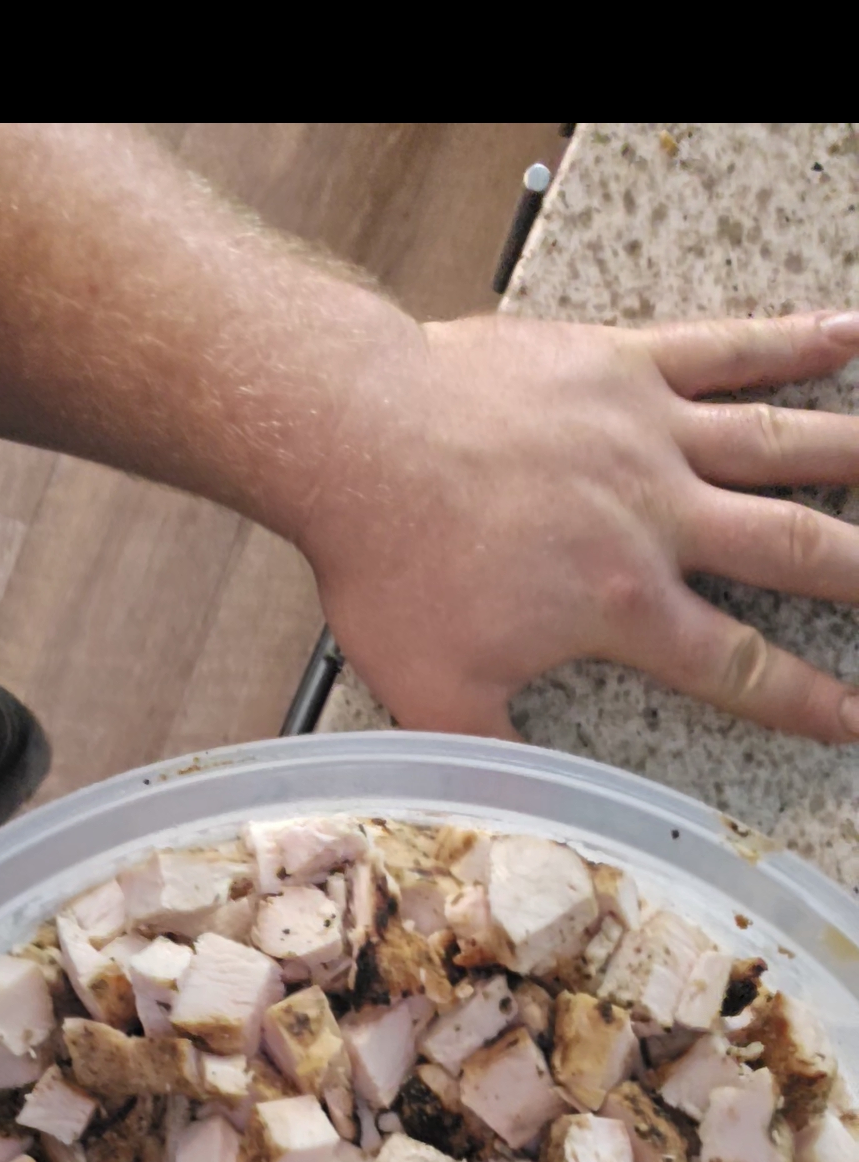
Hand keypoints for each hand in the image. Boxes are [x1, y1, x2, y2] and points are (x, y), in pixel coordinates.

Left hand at [302, 308, 858, 740]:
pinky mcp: (624, 364)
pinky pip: (726, 348)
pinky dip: (793, 341)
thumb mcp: (432, 694)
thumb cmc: (388, 561)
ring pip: (783, 446)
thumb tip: (522, 826)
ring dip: (854, 459)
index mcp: (625, 604)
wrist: (352, 434)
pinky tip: (847, 335)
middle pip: (796, 551)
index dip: (806, 699)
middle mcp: (659, 517)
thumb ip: (490, 762)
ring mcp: (648, 432)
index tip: (854, 718)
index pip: (739, 666)